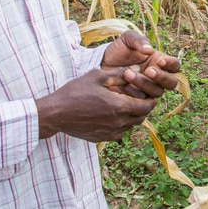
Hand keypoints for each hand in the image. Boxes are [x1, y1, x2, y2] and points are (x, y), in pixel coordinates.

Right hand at [35, 68, 156, 141]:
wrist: (56, 113)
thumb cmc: (76, 92)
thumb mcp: (98, 76)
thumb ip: (119, 74)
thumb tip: (135, 70)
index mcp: (120, 107)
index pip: (147, 106)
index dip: (151, 99)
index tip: (149, 93)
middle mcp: (119, 123)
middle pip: (141, 117)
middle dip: (143, 107)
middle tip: (138, 97)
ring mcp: (111, 133)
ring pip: (131, 125)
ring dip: (132, 115)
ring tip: (124, 103)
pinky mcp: (102, 138)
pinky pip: (119, 133)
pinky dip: (121, 124)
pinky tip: (112, 114)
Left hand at [101, 30, 179, 97]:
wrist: (101, 64)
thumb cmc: (118, 50)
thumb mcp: (127, 39)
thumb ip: (138, 40)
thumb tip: (149, 50)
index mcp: (159, 61)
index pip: (175, 65)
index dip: (171, 64)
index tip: (160, 60)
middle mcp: (157, 77)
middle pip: (171, 83)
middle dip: (162, 77)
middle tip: (148, 70)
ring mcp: (148, 89)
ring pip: (156, 92)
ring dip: (144, 83)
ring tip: (127, 73)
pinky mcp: (138, 99)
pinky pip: (142, 101)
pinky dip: (133, 93)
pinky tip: (122, 84)